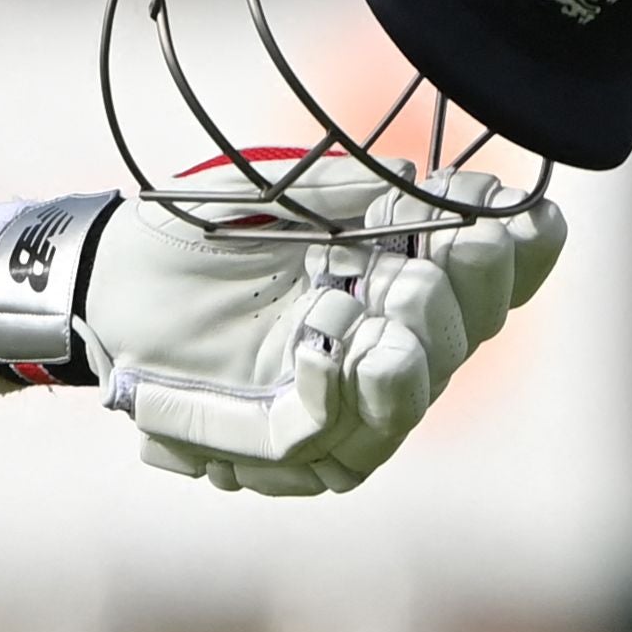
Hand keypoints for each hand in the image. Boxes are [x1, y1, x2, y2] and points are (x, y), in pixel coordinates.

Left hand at [82, 161, 563, 494]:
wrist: (109, 271)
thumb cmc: (203, 229)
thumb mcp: (290, 194)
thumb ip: (366, 193)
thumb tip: (452, 187)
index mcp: (405, 284)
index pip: (491, 284)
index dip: (519, 258)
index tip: (521, 217)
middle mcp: (389, 352)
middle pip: (462, 339)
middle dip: (470, 292)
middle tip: (463, 245)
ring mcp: (339, 407)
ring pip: (405, 398)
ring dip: (414, 348)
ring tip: (405, 294)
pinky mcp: (279, 444)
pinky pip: (323, 432)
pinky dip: (333, 390)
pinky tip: (338, 345)